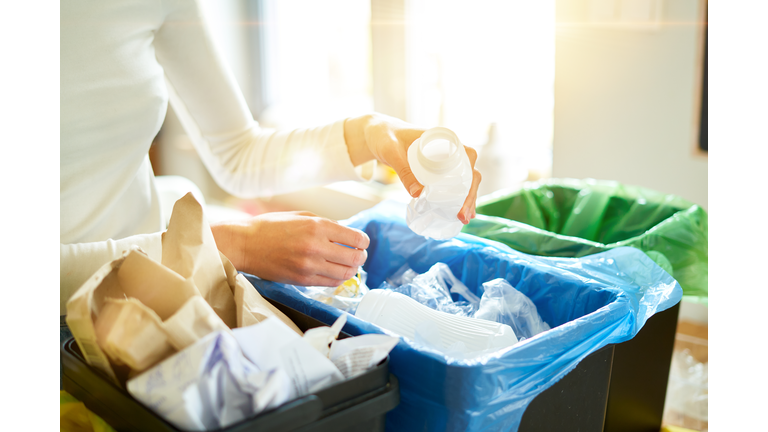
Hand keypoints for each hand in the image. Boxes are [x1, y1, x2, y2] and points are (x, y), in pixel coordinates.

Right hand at [211, 211, 368, 286]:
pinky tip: (335, 271)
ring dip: (351, 269)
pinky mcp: (302, 280)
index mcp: (317, 226)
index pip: (356, 238)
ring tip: (349, 265)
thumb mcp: (301, 216)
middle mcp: (316, 246)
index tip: (361, 242)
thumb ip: (326, 224)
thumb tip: (347, 234)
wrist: (246, 244)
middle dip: (361, 256)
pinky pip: (330, 283)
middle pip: (355, 258)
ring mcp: (309, 266)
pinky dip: (338, 278)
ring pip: (345, 273)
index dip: (363, 241)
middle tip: (358, 254)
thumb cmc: (271, 227)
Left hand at [345, 113, 481, 223]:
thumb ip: (403, 170)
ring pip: (463, 181)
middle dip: (470, 195)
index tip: (465, 193)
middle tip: (462, 215)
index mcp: (443, 139)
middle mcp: (448, 150)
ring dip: (466, 200)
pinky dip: (457, 198)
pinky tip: (458, 214)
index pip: (468, 155)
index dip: (471, 175)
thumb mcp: (392, 152)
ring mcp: (444, 162)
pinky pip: (452, 185)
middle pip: (469, 173)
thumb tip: (418, 194)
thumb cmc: (386, 137)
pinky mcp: (436, 172)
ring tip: (463, 219)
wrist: (379, 135)